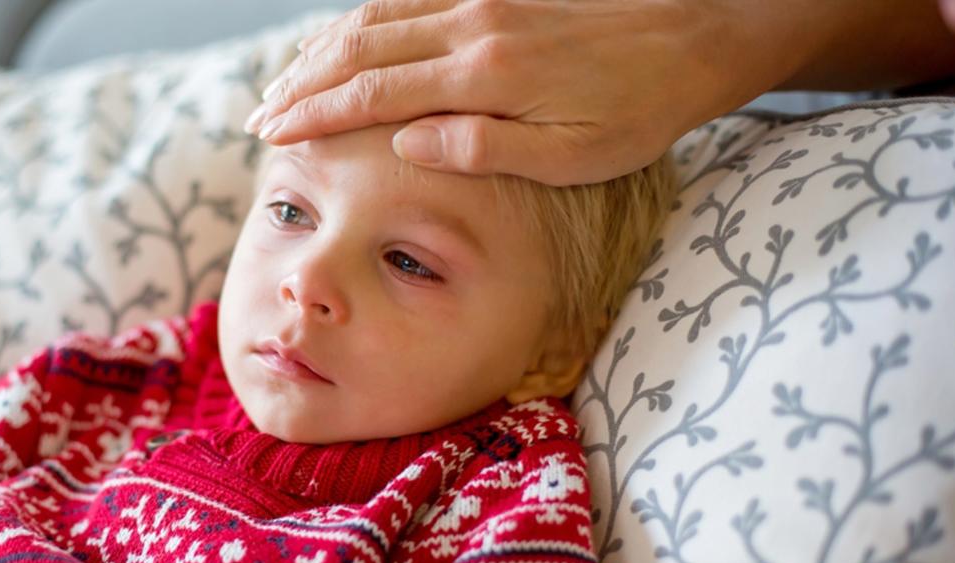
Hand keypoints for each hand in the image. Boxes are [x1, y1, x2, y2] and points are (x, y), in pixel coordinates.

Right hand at [247, 0, 954, 186]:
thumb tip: (405, 144)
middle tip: (260, 117)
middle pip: (359, 52)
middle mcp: (470, 29)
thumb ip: (480, 148)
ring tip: (285, 84)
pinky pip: (408, 1)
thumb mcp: (568, 155)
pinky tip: (345, 43)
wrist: (695, 36)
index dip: (315, 114)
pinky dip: (362, 23)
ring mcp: (479, 4)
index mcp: (483, 78)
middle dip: (301, 85)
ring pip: (376, 20)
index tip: (271, 134)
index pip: (373, 95)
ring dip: (322, 52)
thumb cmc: (637, 110)